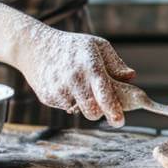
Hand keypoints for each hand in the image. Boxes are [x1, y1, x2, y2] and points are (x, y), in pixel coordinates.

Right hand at [15, 26, 135, 126]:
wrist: (36, 46)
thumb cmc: (74, 46)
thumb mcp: (98, 45)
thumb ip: (115, 63)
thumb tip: (131, 77)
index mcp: (90, 66)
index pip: (104, 93)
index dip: (112, 109)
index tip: (119, 122)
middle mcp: (74, 80)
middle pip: (92, 111)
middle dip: (100, 111)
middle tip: (102, 103)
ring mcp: (59, 90)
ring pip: (79, 111)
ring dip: (84, 105)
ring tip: (81, 86)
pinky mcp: (48, 98)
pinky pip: (66, 107)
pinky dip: (70, 101)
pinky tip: (66, 85)